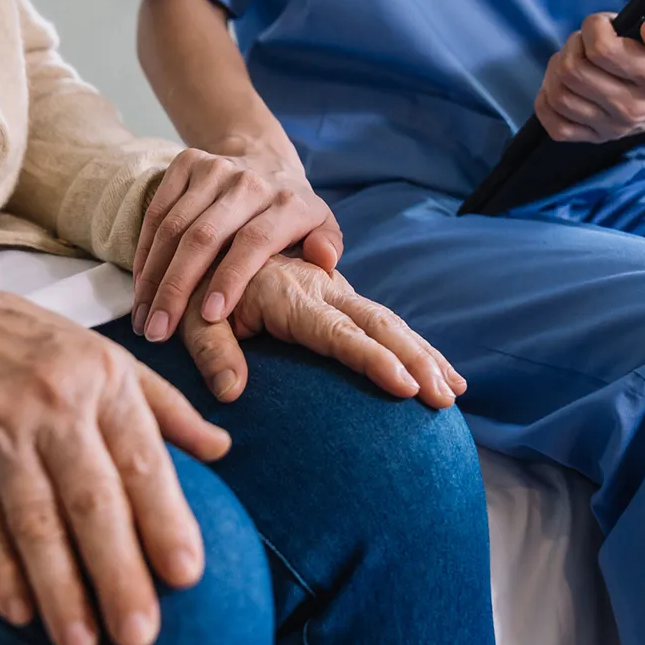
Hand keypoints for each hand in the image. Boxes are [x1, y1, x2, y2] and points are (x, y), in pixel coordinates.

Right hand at [0, 289, 231, 644]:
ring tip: (82, 643)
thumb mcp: (109, 359)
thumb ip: (167, 409)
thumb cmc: (37, 349)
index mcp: (104, 382)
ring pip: (34, 521)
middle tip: (141, 634)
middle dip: (118, 571)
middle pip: (91, 500)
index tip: (187, 574)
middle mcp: (54, 408)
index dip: (164, 519)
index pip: (141, 460)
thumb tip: (221, 450)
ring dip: (59, 587)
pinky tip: (20, 612)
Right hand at [132, 148, 343, 342]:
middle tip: (159, 331)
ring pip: (173, 227)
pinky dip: (143, 252)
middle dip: (177, 288)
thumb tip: (324, 260)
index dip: (231, 278)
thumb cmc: (292, 210)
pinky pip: (156, 212)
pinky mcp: (185, 163)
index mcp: (286, 202)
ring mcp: (213, 169)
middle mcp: (248, 183)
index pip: (254, 241)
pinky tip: (141, 287)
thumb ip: (327, 246)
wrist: (263, 157)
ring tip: (144, 320)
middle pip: (203, 237)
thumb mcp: (322, 225)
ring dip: (153, 276)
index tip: (209, 316)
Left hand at [179, 255, 466, 408]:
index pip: (338, 332)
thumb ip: (211, 351)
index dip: (374, 359)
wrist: (211, 245)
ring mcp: (335, 293)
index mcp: (289, 295)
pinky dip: (416, 349)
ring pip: (390, 323)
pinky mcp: (341, 300)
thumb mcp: (191, 319)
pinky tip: (442, 375)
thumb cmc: (197, 290)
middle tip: (443, 398)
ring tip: (453, 391)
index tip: (405, 386)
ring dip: (425, 356)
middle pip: (378, 325)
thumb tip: (231, 392)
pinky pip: (385, 325)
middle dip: (415, 361)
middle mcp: (320, 290)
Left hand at [534, 14, 644, 142]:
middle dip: (574, 43)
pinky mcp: (597, 138)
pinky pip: (556, 126)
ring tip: (577, 57)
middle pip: (573, 70)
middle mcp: (632, 108)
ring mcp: (613, 127)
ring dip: (558, 66)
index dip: (595, 26)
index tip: (606, 23)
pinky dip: (548, 102)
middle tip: (589, 39)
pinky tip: (562, 83)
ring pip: (559, 94)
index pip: (602, 50)